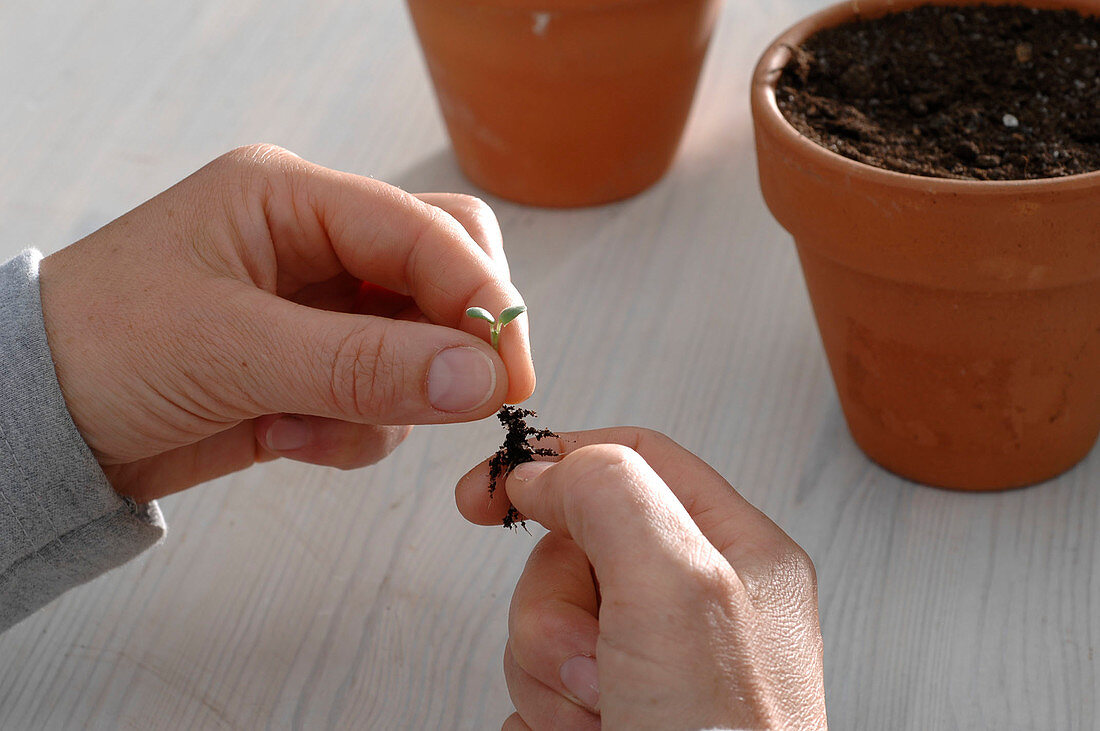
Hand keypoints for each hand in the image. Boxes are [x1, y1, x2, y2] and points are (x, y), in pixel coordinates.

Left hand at [38, 144, 534, 502]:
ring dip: (385, 400)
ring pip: (421, 345)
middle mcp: (315, 244)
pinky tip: (284, 438)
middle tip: (468, 399)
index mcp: (291, 199)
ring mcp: (318, 309)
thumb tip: (482, 379)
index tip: (510, 373)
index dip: (480, 296)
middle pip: (441, 270)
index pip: (424, 229)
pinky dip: (352, 432)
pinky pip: (383, 398)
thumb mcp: (232, 350)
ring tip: (303, 427)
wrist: (34, 425)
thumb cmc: (100, 351)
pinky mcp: (314, 368)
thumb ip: (363, 364)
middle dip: (457, 337)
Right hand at [456, 428, 826, 729]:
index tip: (487, 493)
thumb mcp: (678, 590)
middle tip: (596, 662)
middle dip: (557, 610)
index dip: (555, 462)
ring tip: (600, 719)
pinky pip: (541, 688)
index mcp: (736, 552)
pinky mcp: (616, 714)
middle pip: (575, 550)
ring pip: (547, 624)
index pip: (634, 461)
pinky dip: (547, 718)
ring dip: (551, 676)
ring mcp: (654, 664)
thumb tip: (550, 467)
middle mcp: (698, 604)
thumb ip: (614, 497)